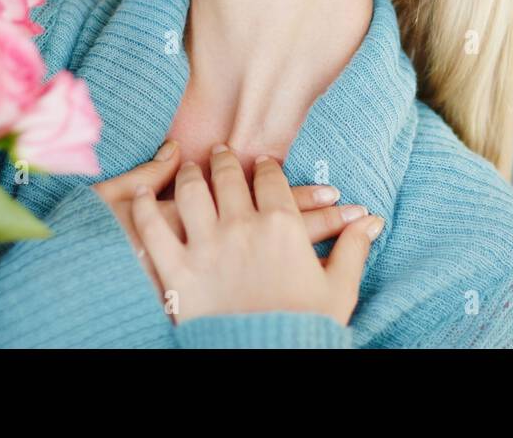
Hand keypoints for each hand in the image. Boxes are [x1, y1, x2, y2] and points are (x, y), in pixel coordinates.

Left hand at [130, 145, 383, 325]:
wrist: (266, 361)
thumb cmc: (304, 328)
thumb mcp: (338, 289)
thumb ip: (353, 249)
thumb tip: (372, 223)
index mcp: (282, 226)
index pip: (271, 180)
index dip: (266, 167)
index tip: (262, 161)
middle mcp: (242, 227)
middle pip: (229, 179)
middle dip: (225, 160)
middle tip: (220, 151)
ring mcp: (207, 247)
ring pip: (192, 194)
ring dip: (190, 175)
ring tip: (189, 167)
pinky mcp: (178, 271)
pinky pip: (154, 230)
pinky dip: (144, 208)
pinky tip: (140, 194)